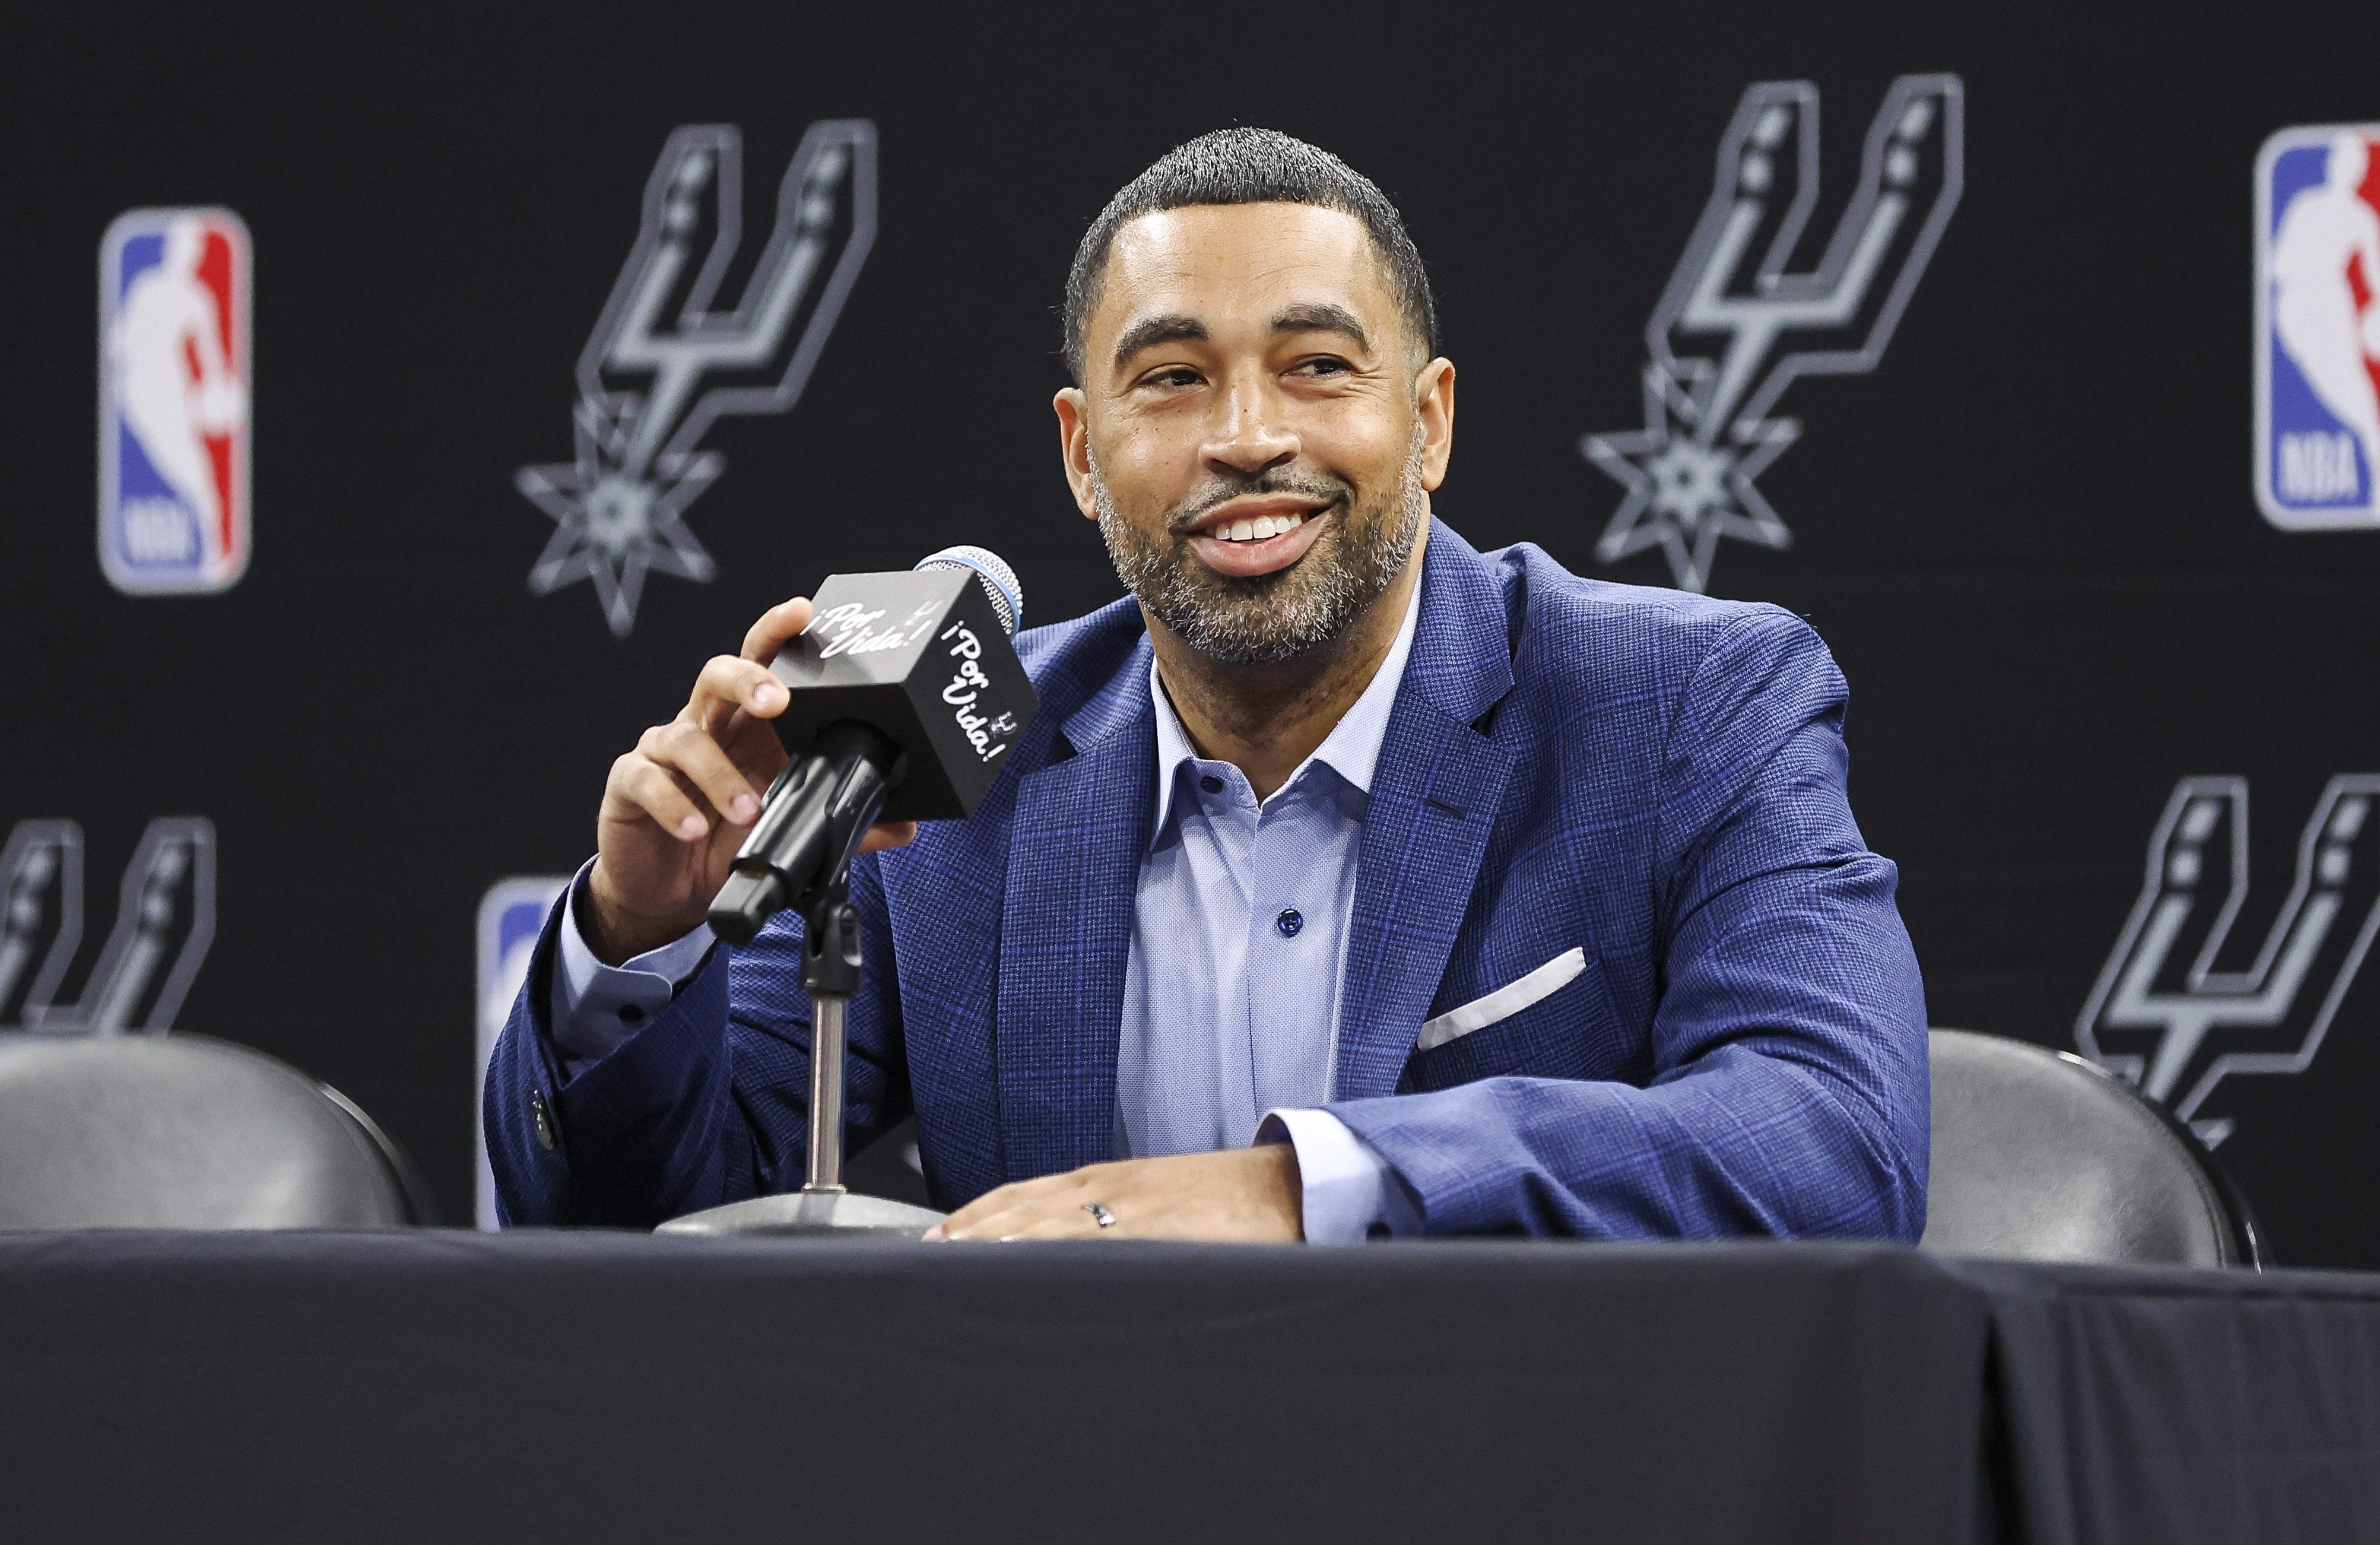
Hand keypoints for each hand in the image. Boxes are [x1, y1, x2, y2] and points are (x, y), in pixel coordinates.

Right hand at [587, 597, 915, 962]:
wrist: (670, 891)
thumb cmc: (729, 843)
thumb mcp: (789, 831)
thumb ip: (842, 824)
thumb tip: (903, 824)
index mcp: (748, 726)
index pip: (763, 665)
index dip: (778, 634)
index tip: (804, 612)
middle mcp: (706, 725)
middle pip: (717, 676)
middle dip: (747, 680)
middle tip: (775, 702)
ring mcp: (663, 752)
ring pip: (683, 735)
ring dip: (718, 773)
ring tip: (748, 811)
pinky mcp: (630, 784)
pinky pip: (645, 780)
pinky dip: (673, 804)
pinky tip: (694, 828)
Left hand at [924, 1146, 1302, 1241]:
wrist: (1292, 1187)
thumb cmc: (1228, 1202)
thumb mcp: (1158, 1206)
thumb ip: (1114, 1226)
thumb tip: (1074, 1256)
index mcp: (1105, 1179)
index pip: (1020, 1195)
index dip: (973, 1216)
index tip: (934, 1239)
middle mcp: (1108, 1186)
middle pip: (1019, 1207)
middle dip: (967, 1233)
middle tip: (921, 1259)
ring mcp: (1131, 1206)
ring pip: (1045, 1221)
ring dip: (993, 1241)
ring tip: (948, 1263)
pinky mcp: (1158, 1227)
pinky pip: (1094, 1238)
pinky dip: (1051, 1247)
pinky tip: (1021, 1261)